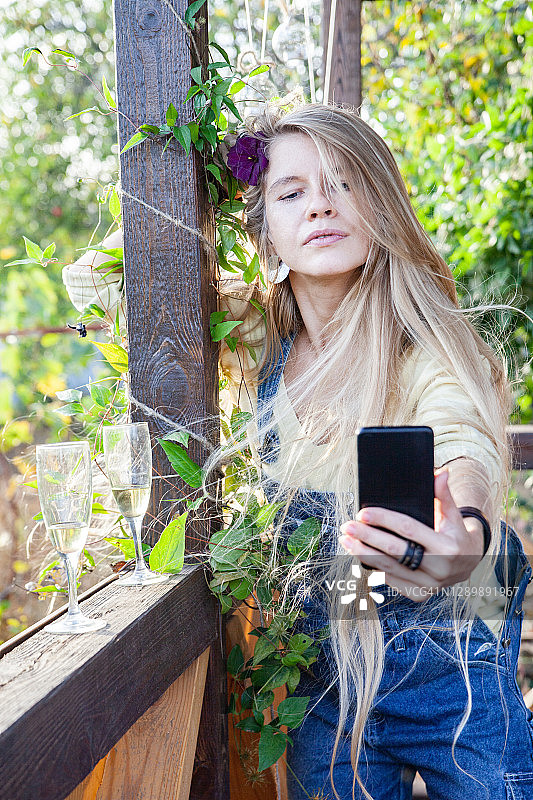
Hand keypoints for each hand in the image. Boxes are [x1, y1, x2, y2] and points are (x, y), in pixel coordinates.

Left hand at [338, 468, 484, 601]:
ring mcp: (429, 584)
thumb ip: (443, 494)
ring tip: (346, 541)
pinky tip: (361, 555)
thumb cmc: (455, 533)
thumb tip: (439, 472)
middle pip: (394, 550)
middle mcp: (439, 568)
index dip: (384, 519)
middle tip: (347, 527)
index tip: (363, 513)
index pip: (409, 529)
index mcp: (447, 546)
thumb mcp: (453, 514)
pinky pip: (392, 581)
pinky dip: (375, 568)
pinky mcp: (420, 595)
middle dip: (367, 537)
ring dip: (363, 553)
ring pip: (389, 568)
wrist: (469, 564)